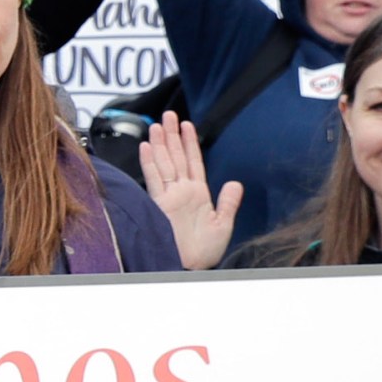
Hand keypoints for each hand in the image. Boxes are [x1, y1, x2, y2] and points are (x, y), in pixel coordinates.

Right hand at [136, 114, 242, 270]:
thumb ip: (228, 203)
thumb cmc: (203, 252)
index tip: (186, 125)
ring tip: (157, 124)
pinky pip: (154, 179)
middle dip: (172, 135)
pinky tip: (147, 148)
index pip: (193, 162)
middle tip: (169, 115)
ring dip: (161, 143)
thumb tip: (235, 183)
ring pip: (165, 163)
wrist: (188, 267)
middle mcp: (181, 192)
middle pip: (176, 157)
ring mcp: (169, 196)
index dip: (190, 143)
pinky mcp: (158, 204)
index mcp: (197, 195)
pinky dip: (150, 163)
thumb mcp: (223, 225)